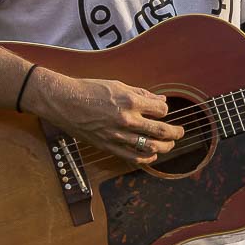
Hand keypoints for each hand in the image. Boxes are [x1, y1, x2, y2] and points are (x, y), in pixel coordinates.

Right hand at [25, 69, 185, 164]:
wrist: (64, 102)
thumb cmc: (89, 89)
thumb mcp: (117, 85)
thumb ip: (141, 93)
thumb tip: (161, 99)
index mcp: (130, 101)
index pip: (161, 110)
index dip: (164, 109)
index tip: (162, 110)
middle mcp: (127, 120)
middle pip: (161, 131)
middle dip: (175, 132)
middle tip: (180, 132)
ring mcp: (118, 135)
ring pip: (150, 147)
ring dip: (165, 147)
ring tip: (169, 144)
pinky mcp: (108, 146)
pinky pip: (133, 157)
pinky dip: (146, 159)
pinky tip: (151, 156)